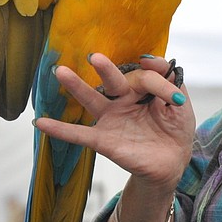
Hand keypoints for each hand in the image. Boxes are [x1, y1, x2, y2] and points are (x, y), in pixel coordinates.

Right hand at [33, 53, 195, 187]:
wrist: (171, 164)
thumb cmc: (175, 130)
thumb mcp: (181, 104)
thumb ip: (170, 81)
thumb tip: (153, 59)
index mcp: (141, 88)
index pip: (145, 77)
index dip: (160, 85)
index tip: (176, 99)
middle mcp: (123, 100)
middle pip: (113, 80)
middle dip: (104, 69)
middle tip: (95, 57)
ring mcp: (111, 119)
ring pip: (92, 100)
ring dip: (76, 86)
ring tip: (60, 71)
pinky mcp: (104, 140)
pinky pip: (79, 135)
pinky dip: (60, 129)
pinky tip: (40, 123)